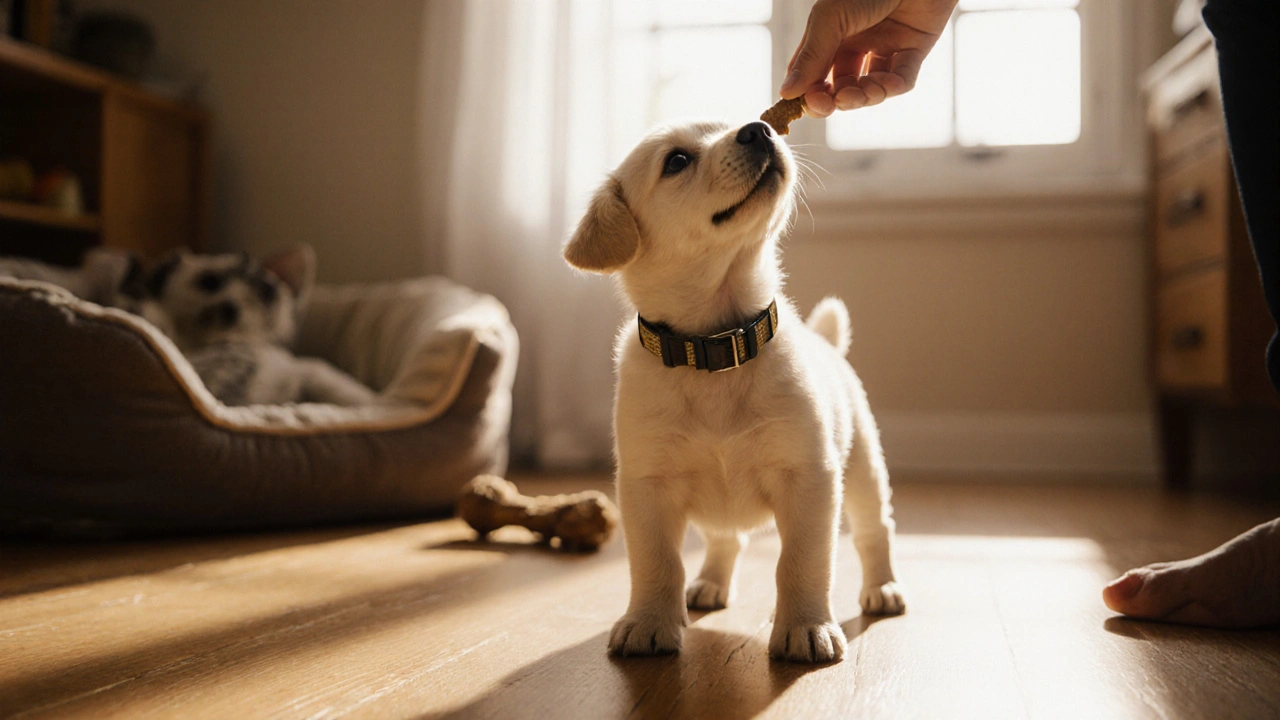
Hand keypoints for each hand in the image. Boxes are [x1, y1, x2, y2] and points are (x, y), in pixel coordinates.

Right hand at [781, 0, 957, 117]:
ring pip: (871, 87)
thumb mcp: (830, 19)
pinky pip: (902, 79)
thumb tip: (787, 93)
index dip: (808, 92)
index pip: (813, 73)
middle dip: (834, 100)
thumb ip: (811, 57)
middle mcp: (857, 42)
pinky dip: (893, 87)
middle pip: (840, 85)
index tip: (804, 104)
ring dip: (864, 97)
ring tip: (861, 94)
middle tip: (830, 105)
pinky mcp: (914, 49)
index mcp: (831, 33)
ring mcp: (885, 47)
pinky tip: (886, 84)